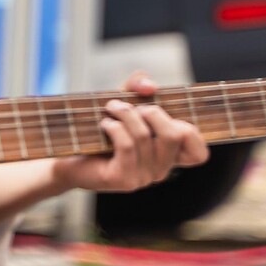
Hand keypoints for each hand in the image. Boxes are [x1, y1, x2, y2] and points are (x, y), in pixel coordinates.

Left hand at [51, 72, 209, 193]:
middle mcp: (159, 171)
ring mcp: (142, 178)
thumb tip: (150, 86)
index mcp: (167, 157)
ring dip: (125, 113)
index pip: (199, 154)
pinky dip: (115, 127)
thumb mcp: (122, 103)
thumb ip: (138, 88)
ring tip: (111, 108)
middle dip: (152, 112)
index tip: (161, 116)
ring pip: (145, 137)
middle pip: (176, 136)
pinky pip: (127, 146)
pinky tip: (104, 123)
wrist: (65, 158)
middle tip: (130, 107)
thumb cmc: (98, 130)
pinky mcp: (122, 180)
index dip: (190, 131)